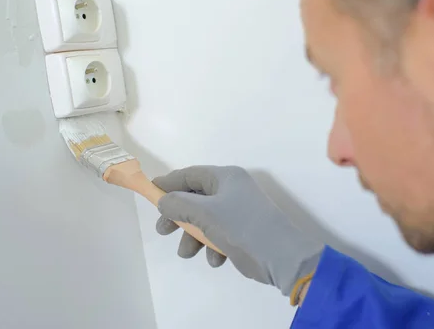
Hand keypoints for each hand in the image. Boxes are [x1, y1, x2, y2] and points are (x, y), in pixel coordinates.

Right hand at [152, 166, 323, 301]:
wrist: (283, 257)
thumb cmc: (242, 228)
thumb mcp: (205, 214)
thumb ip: (179, 205)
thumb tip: (163, 200)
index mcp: (226, 177)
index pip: (190, 174)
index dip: (168, 183)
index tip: (150, 194)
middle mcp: (233, 190)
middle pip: (196, 198)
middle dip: (178, 216)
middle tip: (163, 231)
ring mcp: (240, 211)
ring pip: (206, 219)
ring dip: (194, 236)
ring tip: (187, 254)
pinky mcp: (245, 231)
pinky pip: (220, 234)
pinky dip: (213, 246)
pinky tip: (216, 260)